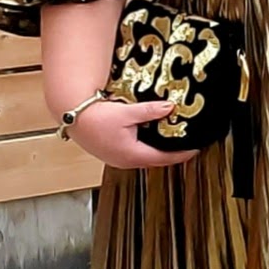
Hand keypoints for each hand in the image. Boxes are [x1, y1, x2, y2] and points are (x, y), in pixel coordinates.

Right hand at [67, 98, 199, 168]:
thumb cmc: (94, 117)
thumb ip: (150, 111)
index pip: (165, 158)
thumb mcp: (127, 113)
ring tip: (172, 141)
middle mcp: (126, 161)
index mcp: (133, 155)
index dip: (182, 154)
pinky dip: (147, 148)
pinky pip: (135, 153)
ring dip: (159, 151)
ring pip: (145, 157)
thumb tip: (170, 107)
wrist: (72, 116)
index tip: (196, 148)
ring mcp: (118, 159)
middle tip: (187, 144)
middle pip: (156, 160)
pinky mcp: (112, 154)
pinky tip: (150, 138)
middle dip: (172, 153)